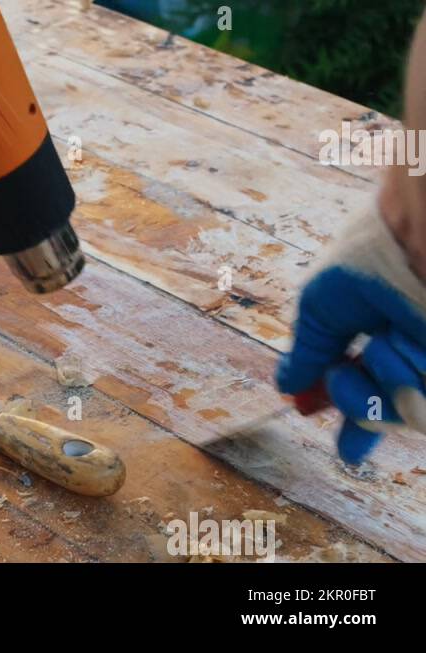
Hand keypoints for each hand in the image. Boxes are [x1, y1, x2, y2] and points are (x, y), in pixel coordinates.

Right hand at [277, 203, 425, 464]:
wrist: (417, 232)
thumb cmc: (367, 256)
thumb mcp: (319, 307)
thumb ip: (307, 351)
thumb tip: (285, 386)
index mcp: (370, 340)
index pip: (362, 395)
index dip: (354, 426)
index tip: (349, 454)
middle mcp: (403, 356)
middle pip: (377, 416)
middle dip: (357, 401)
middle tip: (348, 369)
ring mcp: (423, 363)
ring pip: (402, 413)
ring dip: (386, 381)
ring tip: (390, 342)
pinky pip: (419, 406)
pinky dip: (407, 375)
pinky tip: (408, 344)